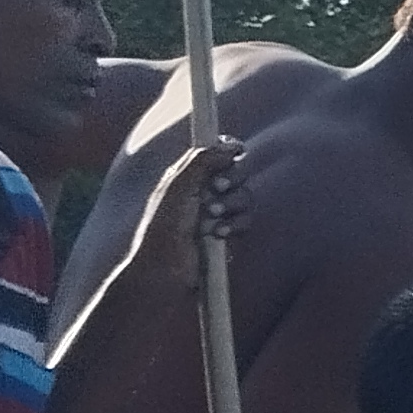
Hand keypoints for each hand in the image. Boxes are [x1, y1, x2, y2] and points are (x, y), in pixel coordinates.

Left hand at [127, 135, 244, 294]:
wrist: (167, 266)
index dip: (229, 150)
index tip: (236, 151)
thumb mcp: (179, 184)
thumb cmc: (165, 225)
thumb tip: (232, 146)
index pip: (217, 153)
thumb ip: (203, 160)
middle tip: (217, 188)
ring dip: (232, 205)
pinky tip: (219, 234)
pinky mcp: (228, 233)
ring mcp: (218, 213)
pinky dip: (236, 225)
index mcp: (189, 174)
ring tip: (212, 217)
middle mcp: (204, 190)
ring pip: (246, 197)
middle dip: (232, 179)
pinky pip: (246, 222)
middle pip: (238, 172)